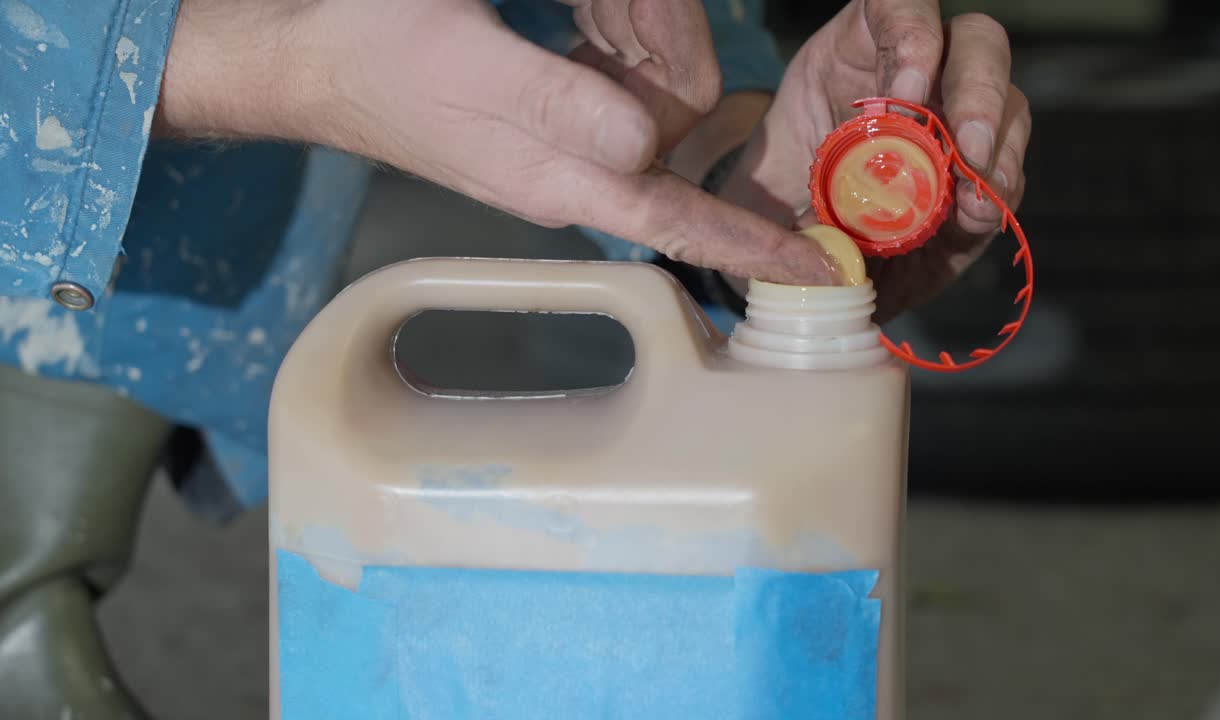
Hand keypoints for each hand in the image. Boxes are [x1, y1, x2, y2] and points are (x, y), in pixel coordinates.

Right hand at [156, 0, 836, 284]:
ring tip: (750, 167)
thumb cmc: (383, 51)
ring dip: (705, 162)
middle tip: (816, 234)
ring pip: (651, 171)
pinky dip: (656, 128)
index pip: (677, 223)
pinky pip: (617, 145)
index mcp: (559, 177)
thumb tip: (645, 145)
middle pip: (676, 206)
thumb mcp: (475, 62)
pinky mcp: (530, 145)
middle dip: (746, 224)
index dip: (752, 248)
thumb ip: (562, 107)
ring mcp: (546, 169)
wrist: (314, 64)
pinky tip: (669, 102)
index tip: (823, 275)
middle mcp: (564, 186)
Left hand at [718, 1, 1031, 319]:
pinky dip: (995, 195)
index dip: (912, 34)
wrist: (796, 250)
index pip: (898, 4)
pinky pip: (1005, 176)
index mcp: (858, 53)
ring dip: (998, 150)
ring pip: (1009, 107)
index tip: (906, 95)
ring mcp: (958, 125)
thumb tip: (823, 234)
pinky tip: (977, 215)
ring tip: (974, 196)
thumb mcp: (762, 187)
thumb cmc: (774, 200)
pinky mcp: (977, 181)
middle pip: (977, 46)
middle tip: (965, 147)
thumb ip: (784, 197)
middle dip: (978, 93)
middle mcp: (921, 75)